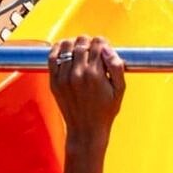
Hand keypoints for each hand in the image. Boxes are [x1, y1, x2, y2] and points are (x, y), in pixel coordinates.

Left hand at [48, 36, 125, 150]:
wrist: (86, 130)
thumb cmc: (105, 111)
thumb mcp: (120, 90)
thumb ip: (117, 66)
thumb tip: (107, 48)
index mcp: (95, 74)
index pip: (97, 42)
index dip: (102, 42)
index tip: (104, 48)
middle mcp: (78, 73)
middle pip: (82, 41)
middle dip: (89, 42)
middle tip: (92, 50)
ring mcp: (63, 77)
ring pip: (66, 46)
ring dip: (74, 43)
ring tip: (79, 50)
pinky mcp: (54, 82)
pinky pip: (52, 57)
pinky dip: (57, 49)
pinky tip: (64, 50)